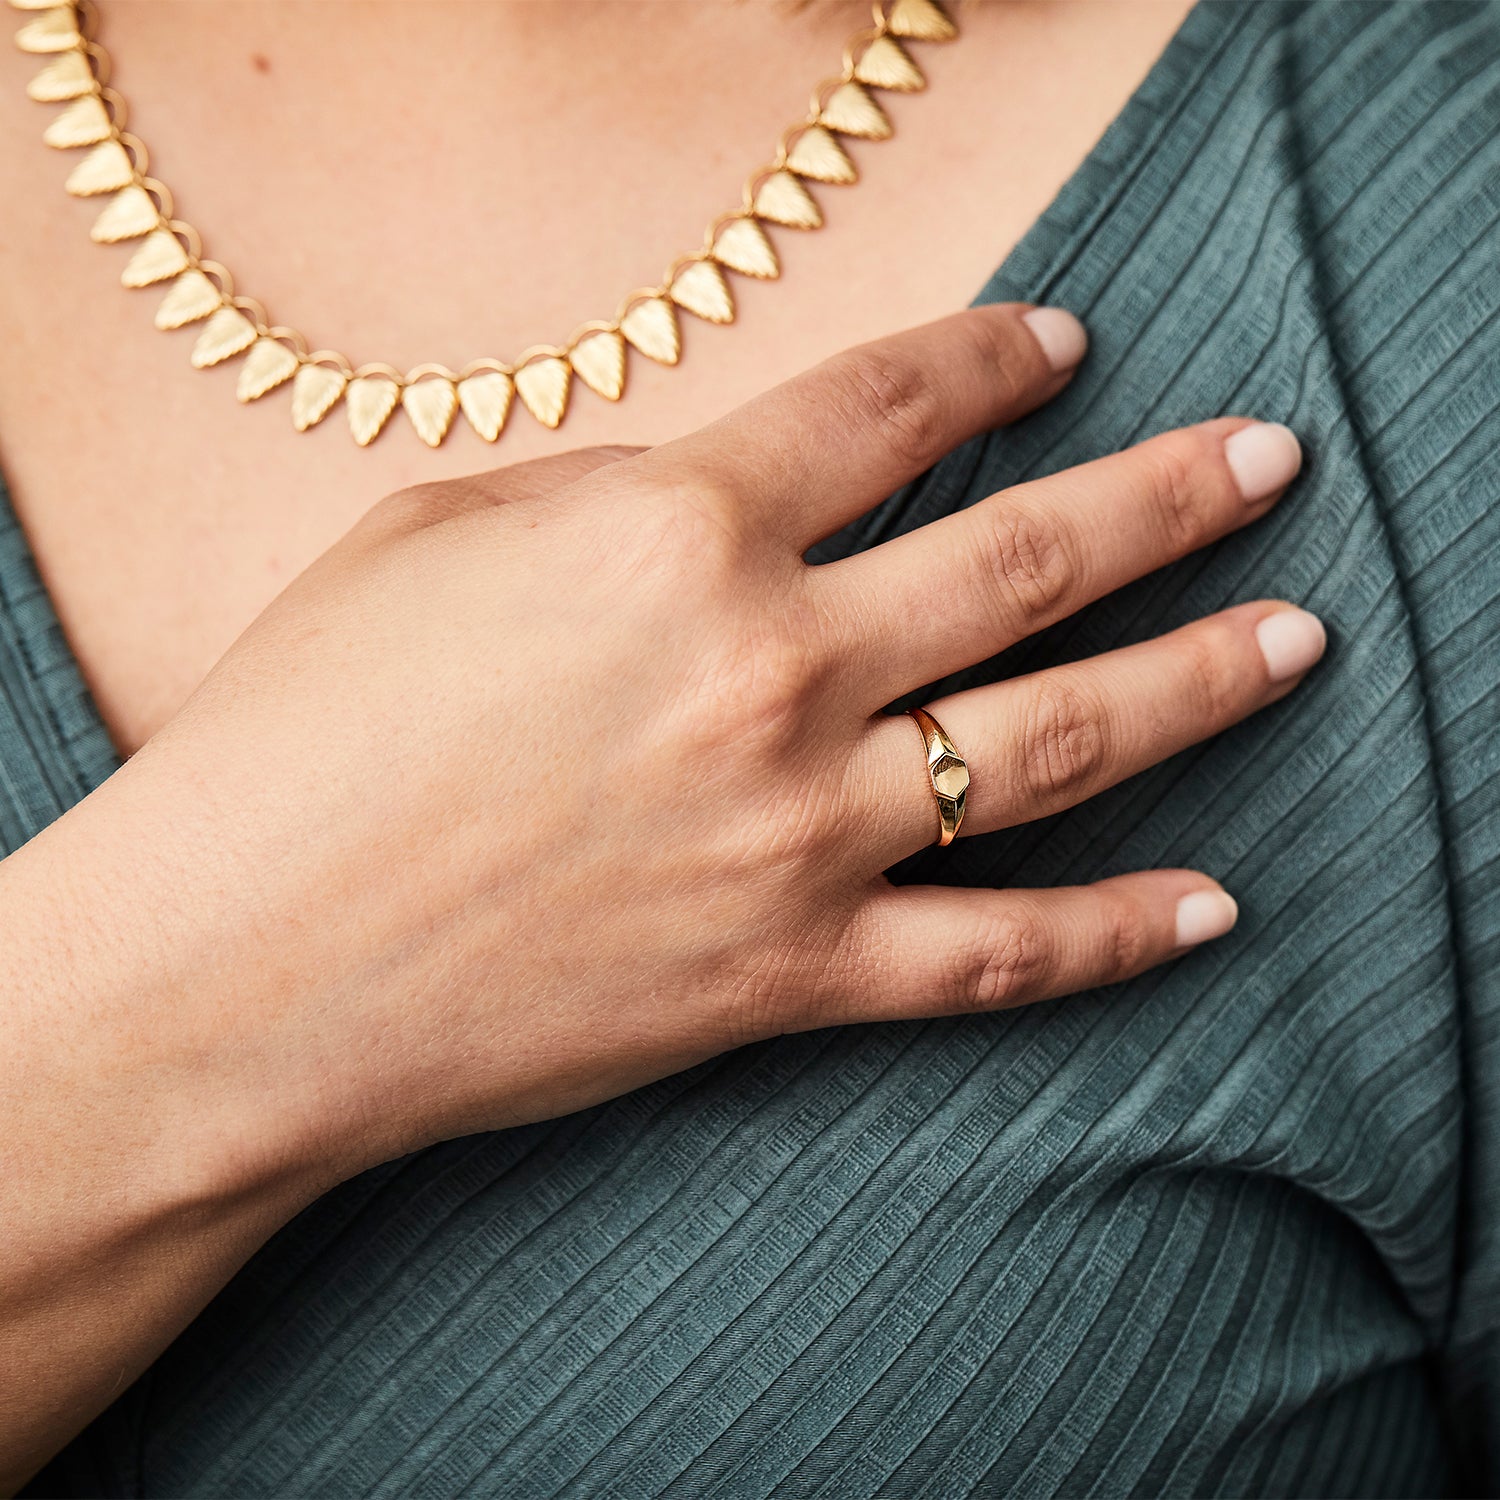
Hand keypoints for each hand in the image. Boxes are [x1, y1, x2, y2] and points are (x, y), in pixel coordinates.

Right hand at [50, 301, 1313, 1175]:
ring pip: (1063, 741)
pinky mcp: (790, 975)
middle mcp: (772, 666)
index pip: (893, 404)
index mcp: (678, 527)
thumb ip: (610, 495)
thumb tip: (723, 494)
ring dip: (1202, 679)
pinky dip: (1118, 935)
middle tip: (1269, 459)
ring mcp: (798, 830)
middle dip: (1170, 492)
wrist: (243, 962)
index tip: (1063, 345)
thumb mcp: (439, 537)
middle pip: (1029, 553)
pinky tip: (1217, 904)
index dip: (996, 357)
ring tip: (1298, 640)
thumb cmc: (303, 727)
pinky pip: (999, 958)